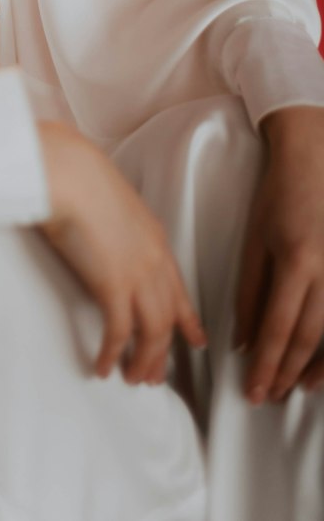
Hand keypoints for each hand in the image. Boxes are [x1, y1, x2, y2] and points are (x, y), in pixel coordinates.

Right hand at [36, 120, 206, 383]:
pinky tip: (103, 367)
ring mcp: (137, 273)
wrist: (67, 172)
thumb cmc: (75, 176)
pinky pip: (120, 332)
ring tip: (133, 379)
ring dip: (144, 361)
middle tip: (156, 375)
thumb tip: (99, 237)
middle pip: (169, 318)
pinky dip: (113, 354)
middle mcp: (154, 259)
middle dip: (164, 352)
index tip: (196, 339)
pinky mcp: (113, 285)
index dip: (188, 318)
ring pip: (153, 332)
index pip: (178, 288)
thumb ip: (113, 225)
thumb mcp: (108, 201)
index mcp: (154, 237)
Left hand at [235, 105, 323, 402]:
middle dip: (284, 371)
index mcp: (296, 261)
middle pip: (307, 337)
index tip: (252, 390)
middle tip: (267, 396)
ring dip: (313, 368)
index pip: (278, 327)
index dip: (265, 364)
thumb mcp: (255, 238)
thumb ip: (249, 290)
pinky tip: (322, 368)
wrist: (316, 159)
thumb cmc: (279, 196)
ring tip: (293, 389)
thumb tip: (242, 339)